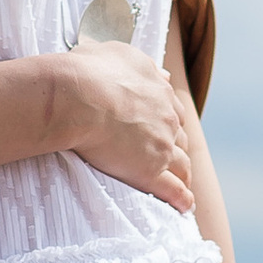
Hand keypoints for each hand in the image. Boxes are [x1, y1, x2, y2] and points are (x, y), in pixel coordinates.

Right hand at [58, 41, 193, 211]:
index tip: (167, 131)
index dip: (170, 123)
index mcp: (158, 91)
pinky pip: (173, 191)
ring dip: (184, 175)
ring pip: (182, 165)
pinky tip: (185, 207)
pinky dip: (182, 200)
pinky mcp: (150, 172)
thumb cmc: (89, 72)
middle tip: (174, 159)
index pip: (172, 110)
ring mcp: (161, 147)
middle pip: (180, 138)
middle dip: (178, 149)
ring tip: (184, 186)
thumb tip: (161, 72)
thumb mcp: (119, 55)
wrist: (77, 96)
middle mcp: (166, 119)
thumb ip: (143, 65)